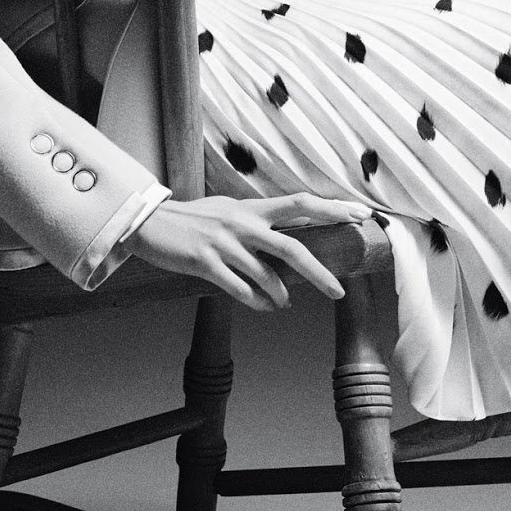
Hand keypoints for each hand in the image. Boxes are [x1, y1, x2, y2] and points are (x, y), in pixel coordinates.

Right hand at [128, 193, 375, 310]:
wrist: (152, 223)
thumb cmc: (195, 219)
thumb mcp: (230, 211)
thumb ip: (259, 221)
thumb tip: (291, 233)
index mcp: (253, 209)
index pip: (301, 203)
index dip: (332, 208)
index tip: (359, 216)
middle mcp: (243, 223)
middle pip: (291, 247)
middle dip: (318, 273)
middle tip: (337, 292)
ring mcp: (224, 243)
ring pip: (266, 275)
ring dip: (281, 295)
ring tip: (285, 304)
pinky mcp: (205, 262)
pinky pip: (239, 288)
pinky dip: (256, 302)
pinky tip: (263, 306)